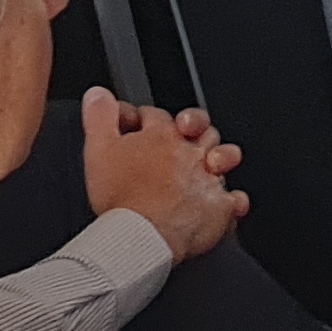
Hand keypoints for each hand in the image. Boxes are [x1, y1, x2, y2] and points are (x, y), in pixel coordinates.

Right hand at [80, 87, 247, 258]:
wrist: (142, 235)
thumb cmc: (122, 199)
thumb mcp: (98, 150)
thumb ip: (100, 117)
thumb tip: (98, 95)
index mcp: (161, 136)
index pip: (155, 115)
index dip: (143, 117)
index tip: (134, 124)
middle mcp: (189, 153)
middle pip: (199, 129)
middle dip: (193, 127)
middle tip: (183, 133)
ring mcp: (207, 179)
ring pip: (224, 155)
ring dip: (221, 156)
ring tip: (212, 162)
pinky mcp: (218, 207)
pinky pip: (233, 200)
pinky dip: (231, 200)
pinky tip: (226, 202)